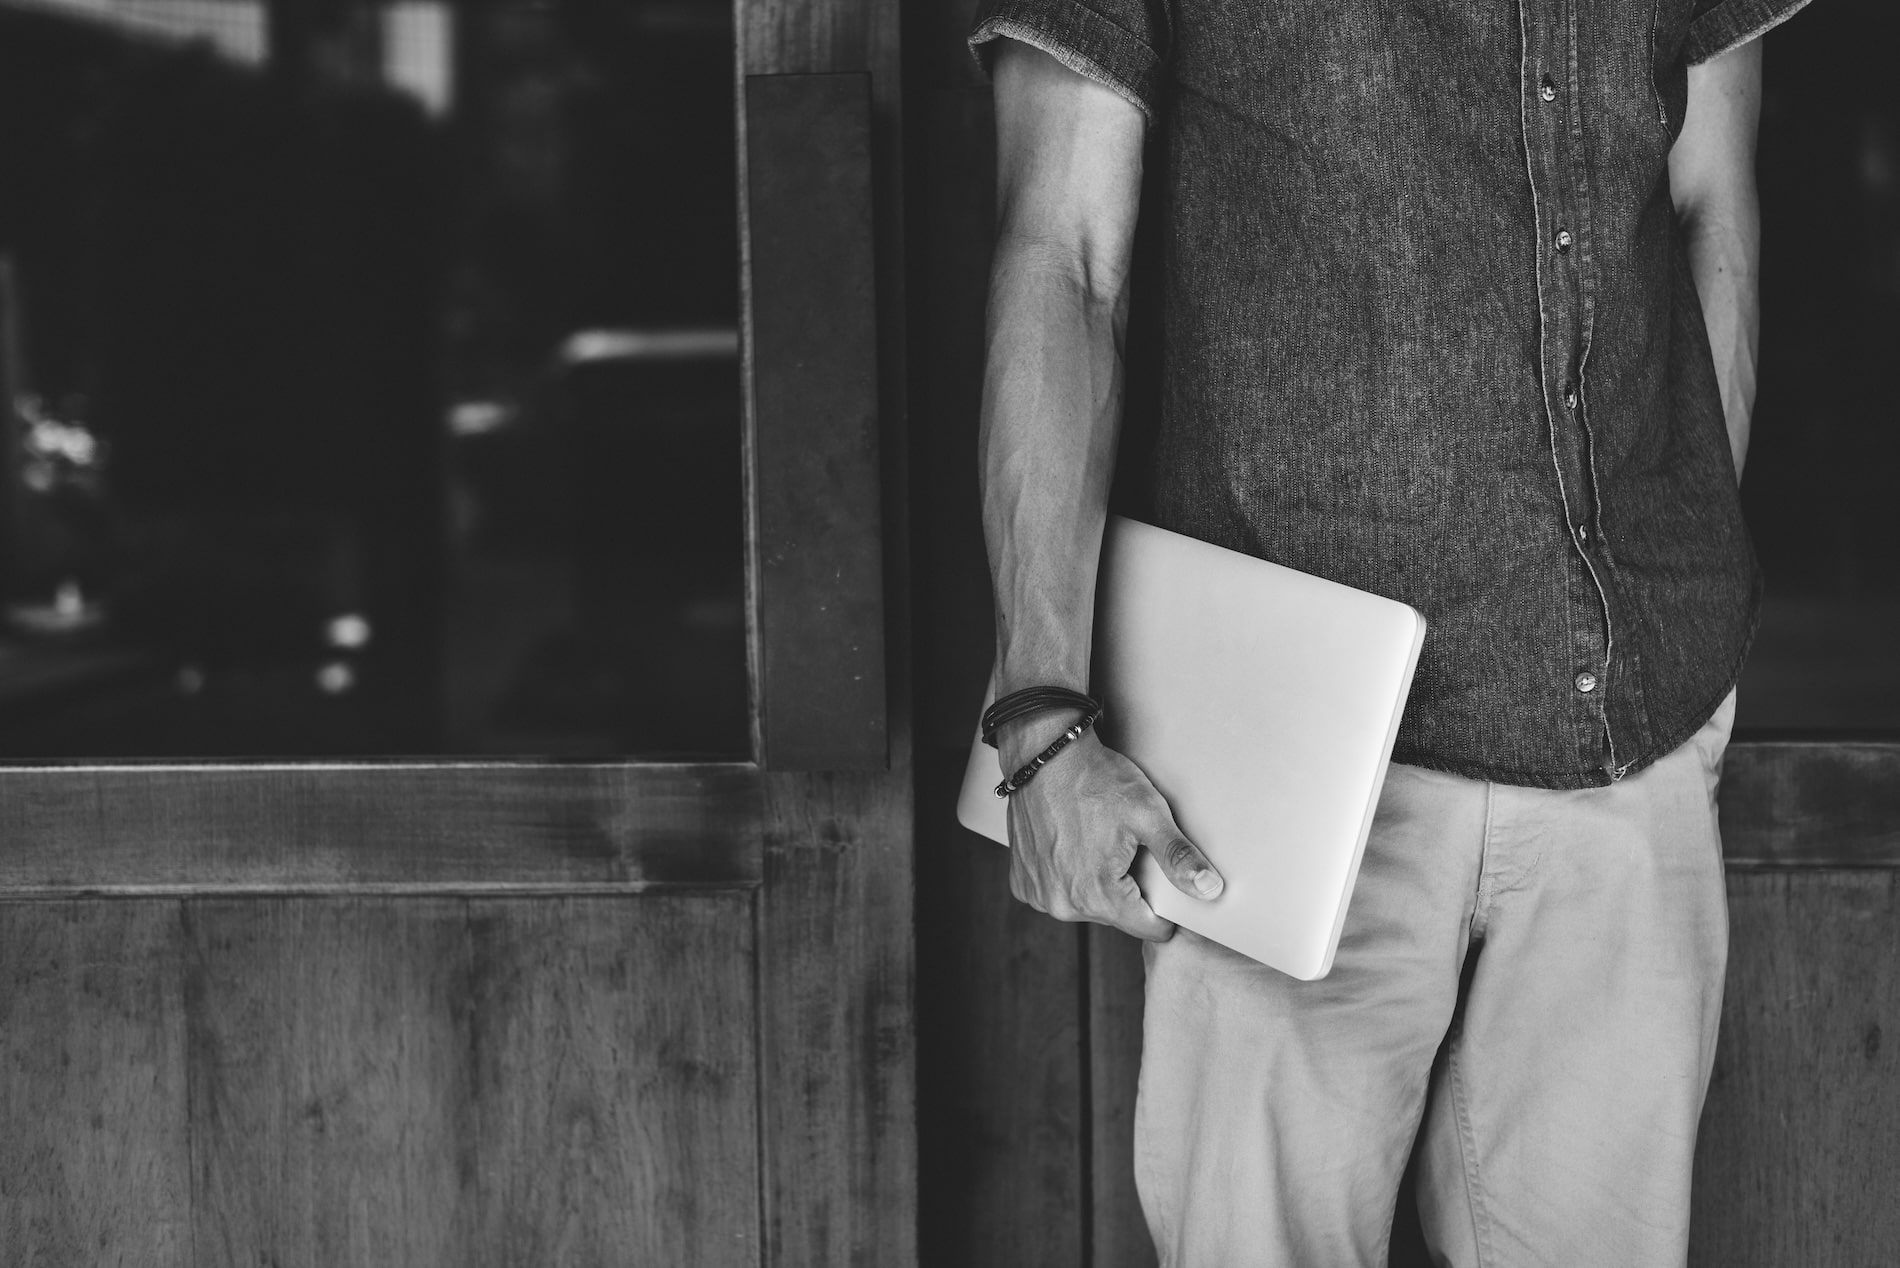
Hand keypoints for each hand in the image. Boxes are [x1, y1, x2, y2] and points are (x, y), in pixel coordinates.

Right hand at [1001, 724, 1223, 940]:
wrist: (1045, 754)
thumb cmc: (1095, 779)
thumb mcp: (1147, 813)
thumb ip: (1178, 857)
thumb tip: (1209, 889)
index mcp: (1098, 895)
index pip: (1150, 928)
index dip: (1164, 905)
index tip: (1158, 874)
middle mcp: (1063, 905)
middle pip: (1118, 916)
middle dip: (1127, 888)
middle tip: (1123, 846)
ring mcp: (1039, 895)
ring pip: (1088, 905)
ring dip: (1096, 882)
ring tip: (1095, 841)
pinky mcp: (1022, 882)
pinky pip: (1058, 892)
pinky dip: (1067, 875)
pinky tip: (1071, 845)